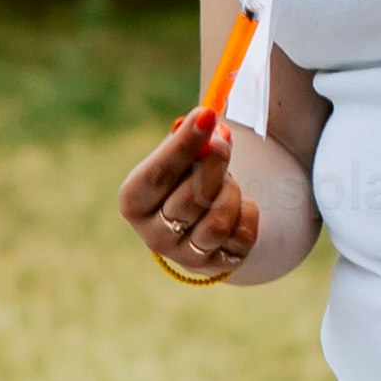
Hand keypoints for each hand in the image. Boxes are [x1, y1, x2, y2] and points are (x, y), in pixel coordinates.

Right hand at [116, 103, 260, 282]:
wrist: (202, 220)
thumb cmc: (185, 178)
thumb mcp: (179, 158)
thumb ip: (189, 140)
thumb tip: (208, 120)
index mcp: (133, 202)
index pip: (157, 175)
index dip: (183, 144)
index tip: (207, 114)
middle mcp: (153, 235)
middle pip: (189, 199)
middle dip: (214, 164)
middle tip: (224, 140)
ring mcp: (185, 255)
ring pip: (218, 222)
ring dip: (231, 192)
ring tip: (228, 180)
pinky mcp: (216, 266)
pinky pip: (242, 237)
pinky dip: (247, 212)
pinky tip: (239, 204)